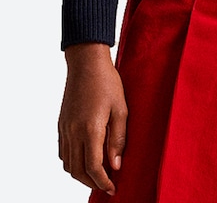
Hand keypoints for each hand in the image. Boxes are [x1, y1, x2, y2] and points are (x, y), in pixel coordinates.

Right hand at [58, 44, 127, 195]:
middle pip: (77, 171)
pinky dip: (73, 161)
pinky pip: (63, 151)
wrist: (86, 62)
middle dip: (92, 182)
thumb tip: (116, 165)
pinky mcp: (61, 123)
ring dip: (81, 174)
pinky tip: (86, 157)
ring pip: (68, 164)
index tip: (113, 187)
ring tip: (98, 174)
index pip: (93, 168)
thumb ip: (118, 139)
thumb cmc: (108, 82)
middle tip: (107, 184)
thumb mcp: (121, 109)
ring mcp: (65, 128)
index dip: (103, 182)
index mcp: (90, 129)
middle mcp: (73, 132)